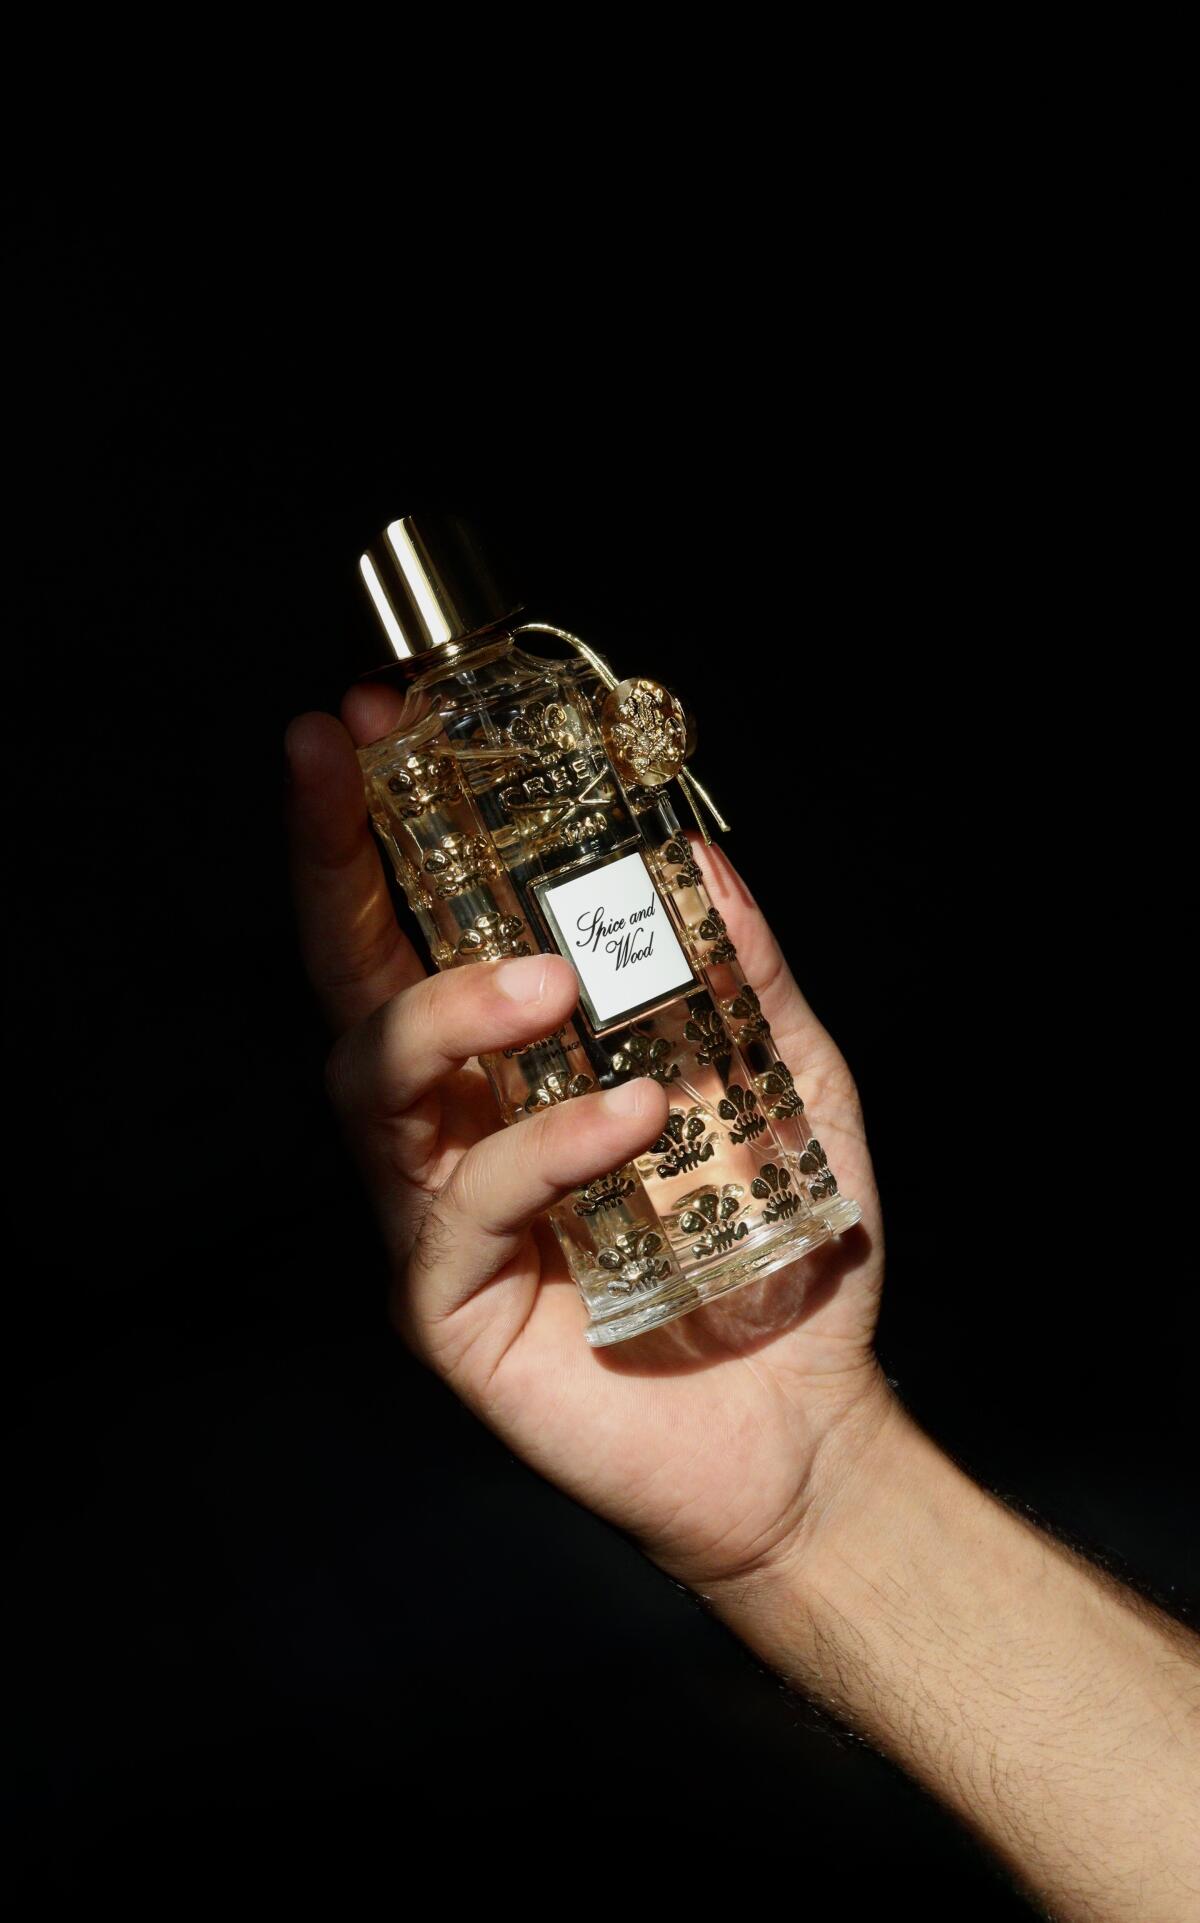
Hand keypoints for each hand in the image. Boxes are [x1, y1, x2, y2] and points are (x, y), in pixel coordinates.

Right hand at [284, 681, 891, 1593]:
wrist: (805, 1423)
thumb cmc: (780, 1248)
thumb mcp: (786, 1078)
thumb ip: (740, 972)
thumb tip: (696, 853)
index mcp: (511, 1065)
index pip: (417, 928)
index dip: (378, 827)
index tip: (367, 718)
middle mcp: (450, 1126)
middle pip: (350, 983)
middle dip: (332, 863)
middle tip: (339, 759)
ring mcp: (436, 1217)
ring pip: (374, 1086)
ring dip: (448, 1011)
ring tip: (548, 986)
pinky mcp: (449, 1308)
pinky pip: (464, 1207)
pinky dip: (545, 1147)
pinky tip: (633, 1120)